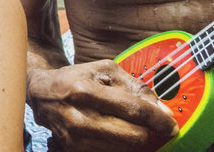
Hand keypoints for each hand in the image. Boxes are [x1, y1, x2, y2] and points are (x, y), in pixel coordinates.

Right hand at [28, 60, 178, 151]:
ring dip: (133, 138)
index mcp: (85, 91)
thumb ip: (135, 86)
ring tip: (124, 124)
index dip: (158, 119)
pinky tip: (112, 131)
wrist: (42, 95)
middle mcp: (79, 117)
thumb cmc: (76, 79)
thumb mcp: (104, 70)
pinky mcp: (74, 150)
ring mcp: (76, 138)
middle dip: (145, 130)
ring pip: (126, 149)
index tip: (171, 124)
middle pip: (133, 136)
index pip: (133, 110)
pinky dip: (119, 144)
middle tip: (144, 122)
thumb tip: (163, 110)